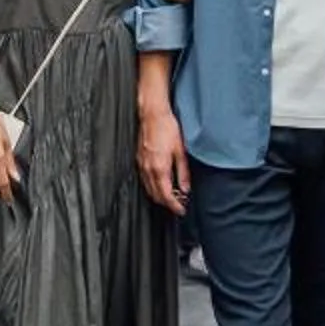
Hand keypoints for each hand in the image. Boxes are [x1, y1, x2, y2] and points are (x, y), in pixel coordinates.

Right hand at [138, 100, 191, 215]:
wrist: (153, 114)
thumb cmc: (167, 128)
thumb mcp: (181, 150)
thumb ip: (183, 172)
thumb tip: (186, 188)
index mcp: (160, 168)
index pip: (166, 196)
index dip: (174, 206)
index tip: (181, 210)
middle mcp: (148, 169)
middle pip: (156, 196)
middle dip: (167, 204)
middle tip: (179, 205)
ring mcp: (142, 165)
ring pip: (149, 189)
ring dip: (159, 196)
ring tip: (172, 197)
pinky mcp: (139, 160)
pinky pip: (144, 181)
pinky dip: (152, 187)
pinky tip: (160, 184)